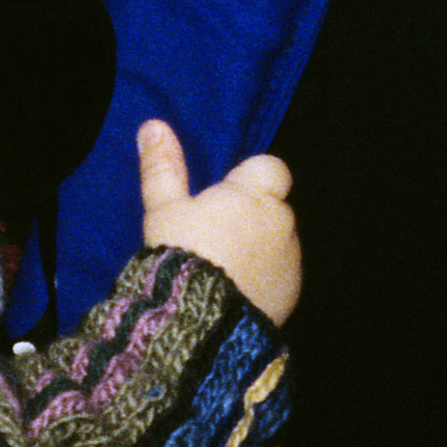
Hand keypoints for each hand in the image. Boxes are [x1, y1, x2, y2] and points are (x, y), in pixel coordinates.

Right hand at [135, 118, 300, 324]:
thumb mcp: (163, 210)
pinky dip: (264, 277)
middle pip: (272, 207)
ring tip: (220, 270)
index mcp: (253, 194)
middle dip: (250, 217)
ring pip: (277, 241)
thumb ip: (163, 167)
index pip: (271, 168)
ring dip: (258, 247)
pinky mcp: (292, 290)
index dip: (250, 180)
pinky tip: (234, 292)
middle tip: (211, 238)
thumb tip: (154, 125)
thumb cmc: (181, 255)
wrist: (200, 320)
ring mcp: (290, 257)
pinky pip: (280, 274)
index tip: (224, 198)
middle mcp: (281, 221)